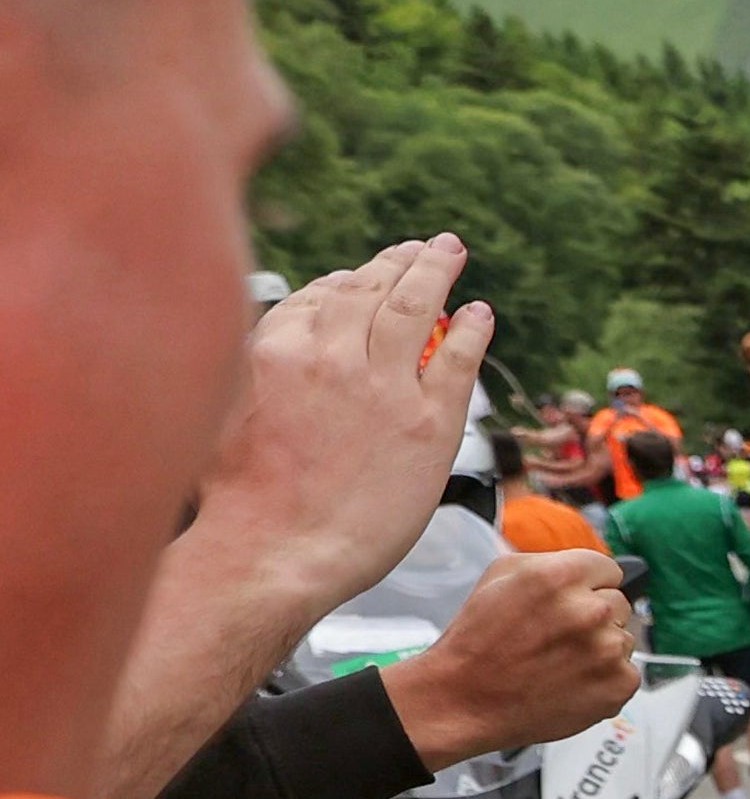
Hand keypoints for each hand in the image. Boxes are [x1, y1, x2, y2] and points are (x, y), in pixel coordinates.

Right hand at [201, 236, 495, 614]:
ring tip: (450, 252)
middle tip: (420, 247)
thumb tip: (256, 358)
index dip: (349, 282)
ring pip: (416, 308)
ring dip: (436, 272)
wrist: (273, 551)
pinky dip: (473, 329)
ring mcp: (383, 385)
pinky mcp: (429, 422)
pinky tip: (481, 313)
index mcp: (275, 348)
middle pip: (370, 291)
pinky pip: (458, 358)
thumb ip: (247, 375)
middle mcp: (330, 354)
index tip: (364, 276)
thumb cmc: (236, 501)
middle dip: (397, 263)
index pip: (320, 297)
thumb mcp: (217, 413)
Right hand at [376, 552, 638, 763]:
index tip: (574, 599)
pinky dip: (605, 679)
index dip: (588, 585)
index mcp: (561, 576)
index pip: (608, 568)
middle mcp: (590, 611)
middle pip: (619, 603)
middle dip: (594, 616)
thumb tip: (586, 569)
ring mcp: (608, 650)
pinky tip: (572, 682)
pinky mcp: (619, 685)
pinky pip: (627, 672)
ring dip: (601, 648)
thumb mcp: (500, 577)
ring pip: (623, 638)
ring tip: (560, 661)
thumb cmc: (478, 641)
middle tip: (559, 635)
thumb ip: (550, 563)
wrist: (465, 700)